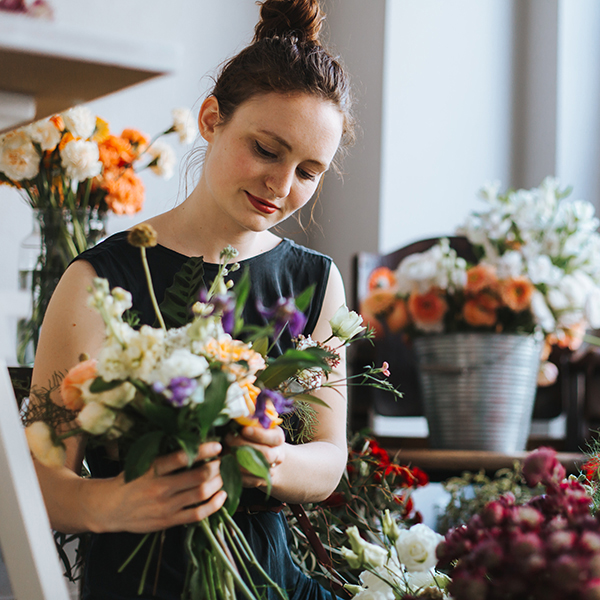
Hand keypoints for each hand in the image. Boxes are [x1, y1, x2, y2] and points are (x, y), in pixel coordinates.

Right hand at [95, 442, 226, 533]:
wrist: (109, 508)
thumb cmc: (129, 480)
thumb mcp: (142, 463)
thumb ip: (165, 457)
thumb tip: (193, 443)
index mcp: (153, 469)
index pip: (182, 457)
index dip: (204, 450)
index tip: (217, 446)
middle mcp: (160, 487)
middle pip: (198, 476)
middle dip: (216, 467)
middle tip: (222, 461)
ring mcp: (165, 506)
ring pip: (201, 494)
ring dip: (217, 483)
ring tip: (222, 476)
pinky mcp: (168, 521)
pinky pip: (197, 514)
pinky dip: (214, 505)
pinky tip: (221, 496)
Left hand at [225, 426, 285, 487]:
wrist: (262, 457)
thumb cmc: (255, 435)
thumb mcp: (257, 425)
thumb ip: (251, 420)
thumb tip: (236, 415)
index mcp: (278, 439)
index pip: (275, 438)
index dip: (259, 435)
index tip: (244, 430)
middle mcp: (277, 456)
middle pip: (265, 454)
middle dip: (244, 445)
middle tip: (228, 438)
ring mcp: (269, 471)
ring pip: (255, 468)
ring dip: (237, 459)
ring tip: (224, 449)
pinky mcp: (257, 481)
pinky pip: (246, 479)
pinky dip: (234, 470)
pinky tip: (225, 461)